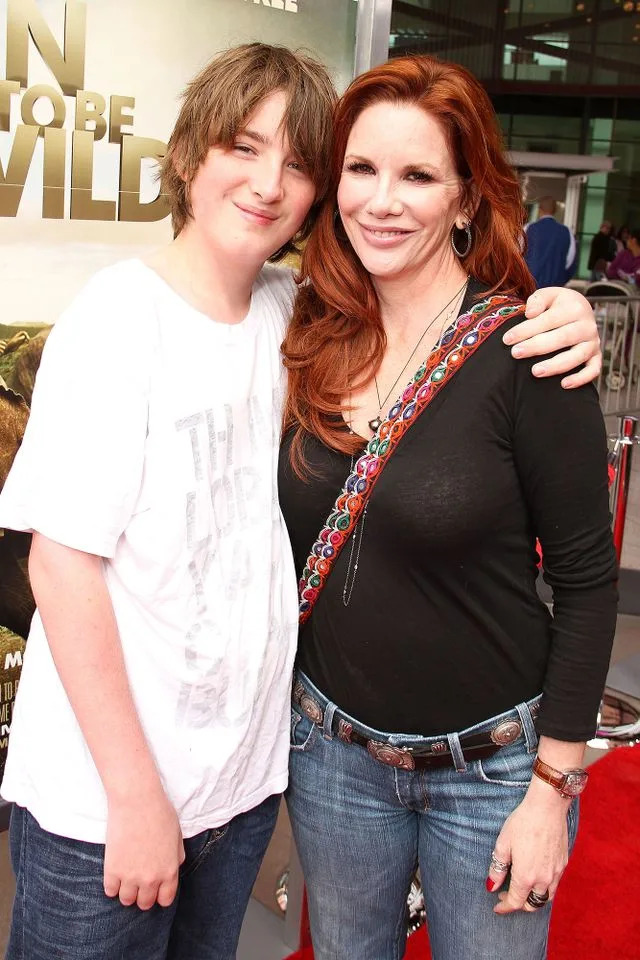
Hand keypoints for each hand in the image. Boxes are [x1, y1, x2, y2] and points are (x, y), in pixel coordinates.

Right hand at [104, 789, 185, 909]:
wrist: (137, 800)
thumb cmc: (159, 813)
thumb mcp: (177, 835)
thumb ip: (176, 856)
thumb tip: (173, 867)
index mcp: (169, 871)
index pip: (165, 899)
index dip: (160, 895)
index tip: (155, 889)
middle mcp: (151, 879)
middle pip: (145, 903)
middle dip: (143, 895)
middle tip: (138, 882)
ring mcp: (130, 877)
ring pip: (126, 901)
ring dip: (126, 892)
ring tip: (126, 878)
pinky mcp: (112, 871)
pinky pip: (110, 891)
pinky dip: (112, 885)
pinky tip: (114, 873)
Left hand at [487, 781, 570, 913]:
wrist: (547, 807)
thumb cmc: (522, 823)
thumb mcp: (503, 844)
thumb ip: (497, 869)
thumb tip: (491, 886)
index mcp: (526, 877)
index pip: (516, 902)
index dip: (505, 907)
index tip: (497, 906)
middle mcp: (544, 879)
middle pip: (533, 904)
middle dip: (520, 904)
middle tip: (507, 896)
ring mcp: (556, 872)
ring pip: (546, 897)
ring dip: (534, 898)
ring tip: (523, 889)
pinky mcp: (563, 863)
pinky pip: (555, 884)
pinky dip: (545, 887)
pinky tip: (536, 875)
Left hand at [503, 287, 600, 388]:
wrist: (580, 309)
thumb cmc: (558, 305)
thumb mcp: (548, 295)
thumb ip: (538, 300)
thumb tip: (529, 314)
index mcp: (575, 308)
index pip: (548, 320)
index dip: (526, 330)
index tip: (507, 339)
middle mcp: (587, 325)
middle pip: (562, 338)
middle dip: (537, 347)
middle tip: (516, 353)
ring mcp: (593, 342)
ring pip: (577, 356)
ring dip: (556, 365)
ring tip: (535, 372)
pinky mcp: (596, 356)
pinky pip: (593, 370)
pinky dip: (581, 379)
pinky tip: (564, 384)